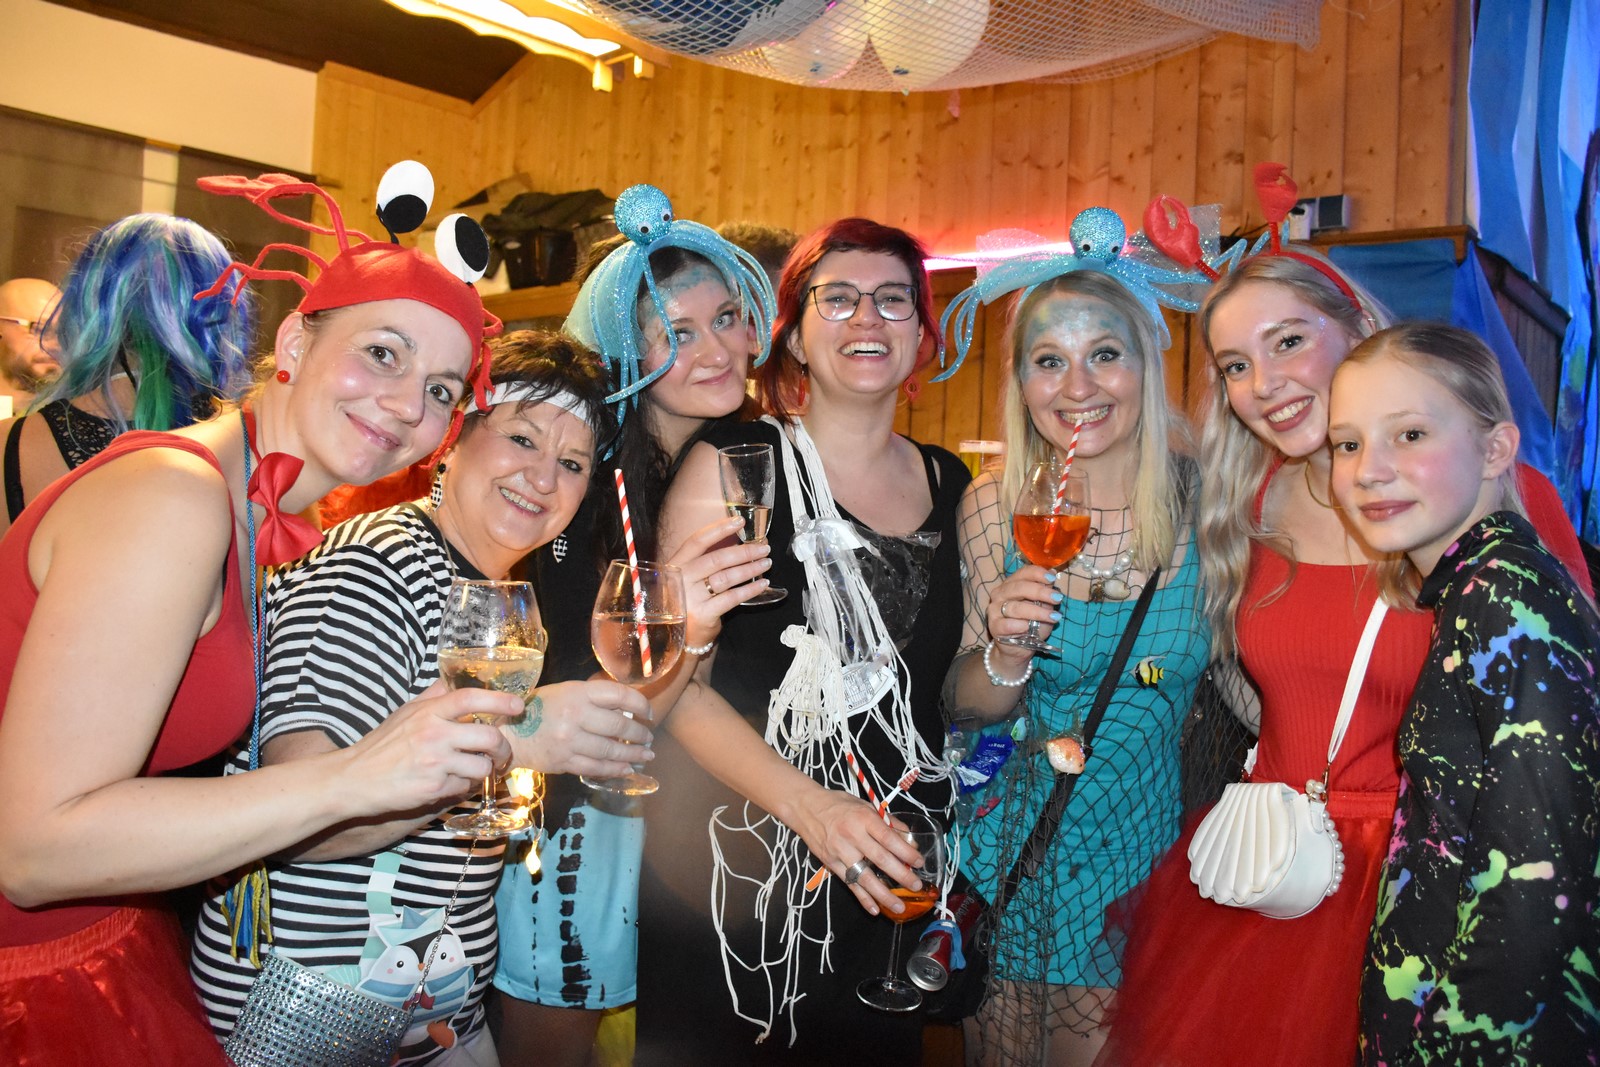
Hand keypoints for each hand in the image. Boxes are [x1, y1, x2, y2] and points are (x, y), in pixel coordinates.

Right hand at [340, 680, 518, 816]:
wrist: (354, 779)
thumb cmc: (381, 745)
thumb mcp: (405, 713)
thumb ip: (431, 697)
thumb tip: (450, 679)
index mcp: (428, 713)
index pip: (470, 698)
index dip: (499, 700)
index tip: (518, 705)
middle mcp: (434, 735)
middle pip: (489, 737)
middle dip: (503, 748)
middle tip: (502, 753)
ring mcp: (435, 763)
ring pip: (482, 766)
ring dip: (483, 771)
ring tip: (472, 770)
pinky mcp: (434, 789)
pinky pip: (465, 788)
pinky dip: (464, 787)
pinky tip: (451, 783)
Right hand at [503, 679, 653, 777]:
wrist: (511, 734)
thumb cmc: (541, 708)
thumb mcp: (566, 692)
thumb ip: (594, 698)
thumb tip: (626, 709)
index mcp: (578, 693)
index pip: (619, 695)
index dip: (640, 703)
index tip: (649, 713)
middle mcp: (575, 716)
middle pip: (619, 726)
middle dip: (640, 733)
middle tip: (649, 737)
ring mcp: (570, 742)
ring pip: (610, 751)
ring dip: (633, 754)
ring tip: (646, 754)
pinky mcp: (565, 762)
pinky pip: (597, 768)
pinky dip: (615, 769)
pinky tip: (627, 769)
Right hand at [671, 516, 772, 647]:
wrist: (678, 636)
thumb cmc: (689, 602)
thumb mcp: (689, 579)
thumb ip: (707, 563)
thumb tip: (742, 545)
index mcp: (676, 565)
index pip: (697, 541)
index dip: (719, 529)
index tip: (739, 521)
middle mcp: (681, 580)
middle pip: (716, 559)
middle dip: (743, 552)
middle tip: (763, 548)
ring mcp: (691, 598)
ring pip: (726, 577)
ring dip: (750, 569)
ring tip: (765, 563)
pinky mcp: (704, 614)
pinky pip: (732, 597)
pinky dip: (750, 589)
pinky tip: (762, 584)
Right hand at [791, 785, 925, 917]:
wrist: (806, 808)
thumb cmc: (839, 805)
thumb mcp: (865, 805)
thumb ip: (887, 822)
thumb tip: (909, 839)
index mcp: (863, 818)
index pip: (888, 838)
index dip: (905, 852)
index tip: (919, 862)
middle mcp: (852, 835)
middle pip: (880, 859)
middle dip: (901, 875)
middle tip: (916, 885)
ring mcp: (840, 852)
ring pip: (865, 877)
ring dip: (883, 894)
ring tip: (899, 906)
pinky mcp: (831, 864)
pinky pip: (849, 884)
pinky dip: (862, 898)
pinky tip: (874, 909)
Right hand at [987, 564, 1060, 650]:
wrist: (1018, 648)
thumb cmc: (1031, 625)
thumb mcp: (1042, 607)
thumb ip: (1045, 592)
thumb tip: (1053, 574)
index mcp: (1011, 584)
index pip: (1023, 573)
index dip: (1037, 573)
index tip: (1052, 579)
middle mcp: (1000, 594)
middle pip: (1019, 587)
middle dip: (1040, 592)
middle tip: (1057, 598)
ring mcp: (994, 610)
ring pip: (1015, 607)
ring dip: (1037, 612)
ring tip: (1053, 617)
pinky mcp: (994, 626)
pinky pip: (1008, 624)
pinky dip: (1020, 626)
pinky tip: (1029, 629)